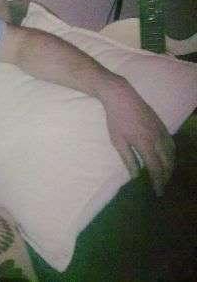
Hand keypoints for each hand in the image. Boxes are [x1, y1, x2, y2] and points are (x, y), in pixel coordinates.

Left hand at [101, 77, 175, 195]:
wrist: (122, 96)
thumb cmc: (116, 119)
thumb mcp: (117, 141)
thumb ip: (128, 159)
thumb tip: (136, 176)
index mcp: (145, 144)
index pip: (156, 168)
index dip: (158, 182)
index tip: (158, 192)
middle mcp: (157, 139)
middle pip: (167, 163)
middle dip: (166, 176)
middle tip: (161, 186)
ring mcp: (161, 131)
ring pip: (172, 153)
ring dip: (170, 166)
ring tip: (165, 175)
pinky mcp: (162, 125)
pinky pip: (171, 143)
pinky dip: (172, 154)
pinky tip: (168, 158)